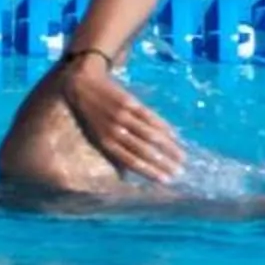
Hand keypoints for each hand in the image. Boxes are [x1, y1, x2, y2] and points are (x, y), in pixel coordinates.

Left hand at [58, 57, 185, 182]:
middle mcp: (115, 130)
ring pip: (150, 135)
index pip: (132, 161)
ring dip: (168, 147)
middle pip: (144, 150)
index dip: (150, 171)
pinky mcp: (129, 102)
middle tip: (179, 170)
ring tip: (182, 156)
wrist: (82, 84)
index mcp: (105, 142)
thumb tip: (124, 176)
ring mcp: (123, 116)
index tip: (167, 180)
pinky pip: (150, 117)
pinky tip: (174, 135)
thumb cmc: (89, 115)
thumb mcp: (94, 137)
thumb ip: (110, 155)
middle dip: (164, 162)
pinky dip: (163, 127)